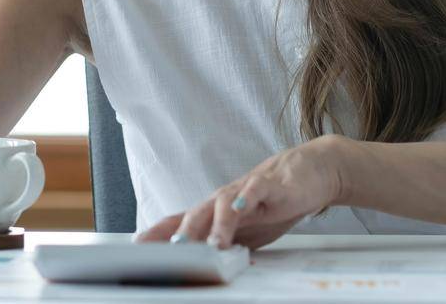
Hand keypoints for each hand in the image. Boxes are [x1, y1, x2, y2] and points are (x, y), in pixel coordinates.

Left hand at [133, 134, 350, 249]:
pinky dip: (246, 198)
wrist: (310, 173)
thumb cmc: (272, 203)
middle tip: (170, 254)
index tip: (136, 248)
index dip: (158, 234)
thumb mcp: (246, 233)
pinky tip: (240, 208)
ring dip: (215, 225)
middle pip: (195, 215)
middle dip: (181, 234)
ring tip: (213, 246)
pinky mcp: (269, 184)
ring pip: (221, 204)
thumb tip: (205, 272)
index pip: (180, 223)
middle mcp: (223, 200)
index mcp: (214, 212)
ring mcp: (244, 190)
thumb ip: (226, 248)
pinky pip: (254, 190)